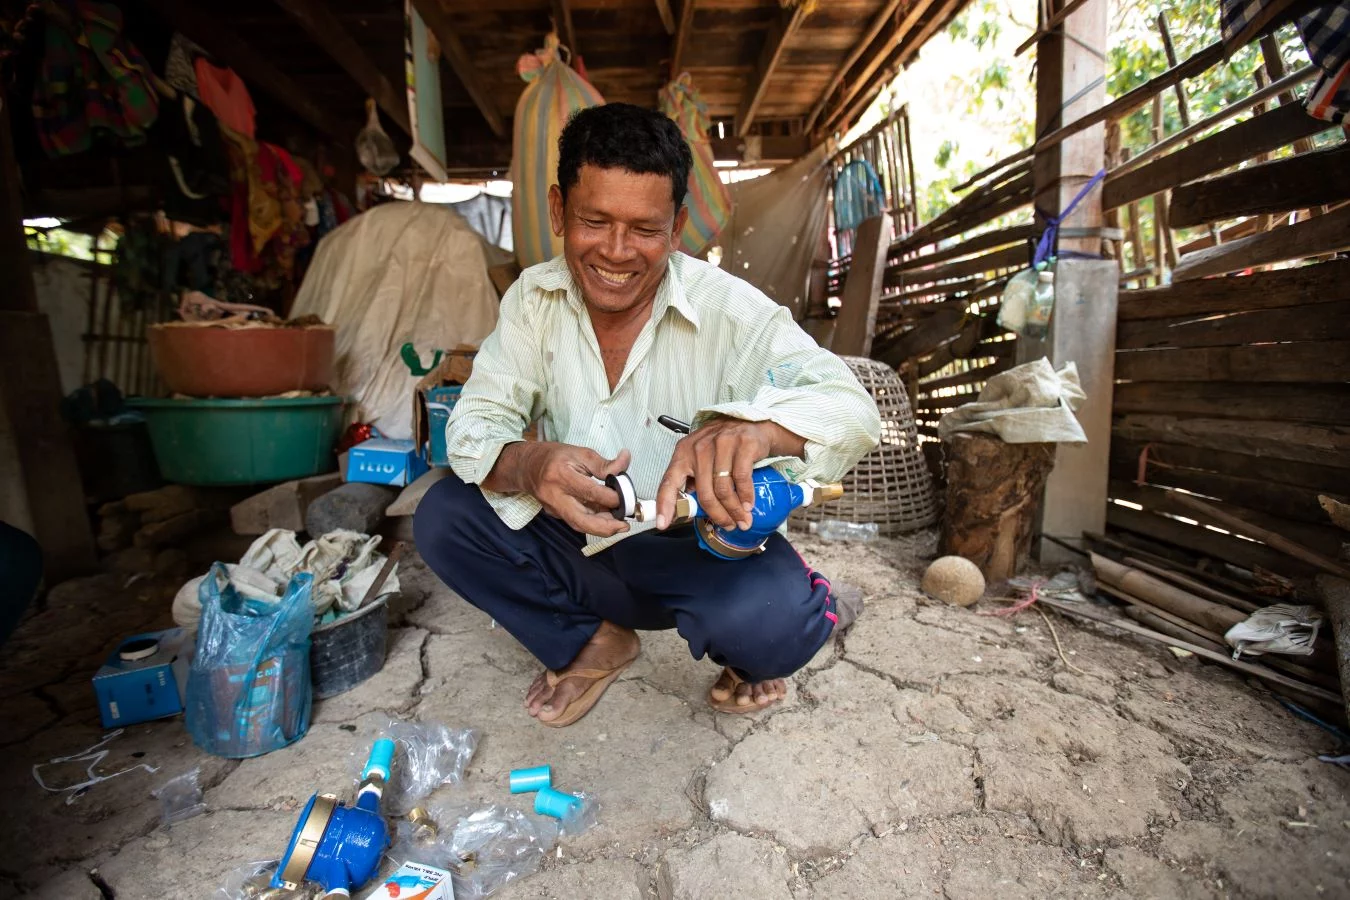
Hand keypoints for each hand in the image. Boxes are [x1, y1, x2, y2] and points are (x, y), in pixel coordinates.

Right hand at [520, 443, 632, 537]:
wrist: (526, 466)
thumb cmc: (554, 456)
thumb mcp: (580, 452)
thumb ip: (604, 463)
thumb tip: (625, 462)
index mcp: (561, 475)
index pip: (591, 492)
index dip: (612, 498)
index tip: (627, 498)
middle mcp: (555, 495)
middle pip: (581, 520)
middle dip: (606, 527)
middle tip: (624, 525)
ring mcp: (553, 507)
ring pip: (579, 525)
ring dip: (601, 528)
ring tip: (619, 524)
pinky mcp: (554, 514)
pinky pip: (575, 521)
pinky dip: (592, 521)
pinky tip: (605, 517)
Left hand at [654, 418, 794, 531]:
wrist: (752, 424)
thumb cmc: (724, 445)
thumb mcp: (701, 457)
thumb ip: (693, 478)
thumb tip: (688, 509)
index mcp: (683, 453)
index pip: (668, 482)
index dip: (664, 505)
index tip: (664, 524)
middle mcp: (699, 448)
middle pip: (704, 493)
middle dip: (717, 515)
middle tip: (727, 525)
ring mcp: (721, 444)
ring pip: (723, 489)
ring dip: (734, 510)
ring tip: (741, 520)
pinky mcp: (742, 444)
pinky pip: (741, 479)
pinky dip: (745, 497)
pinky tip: (748, 506)